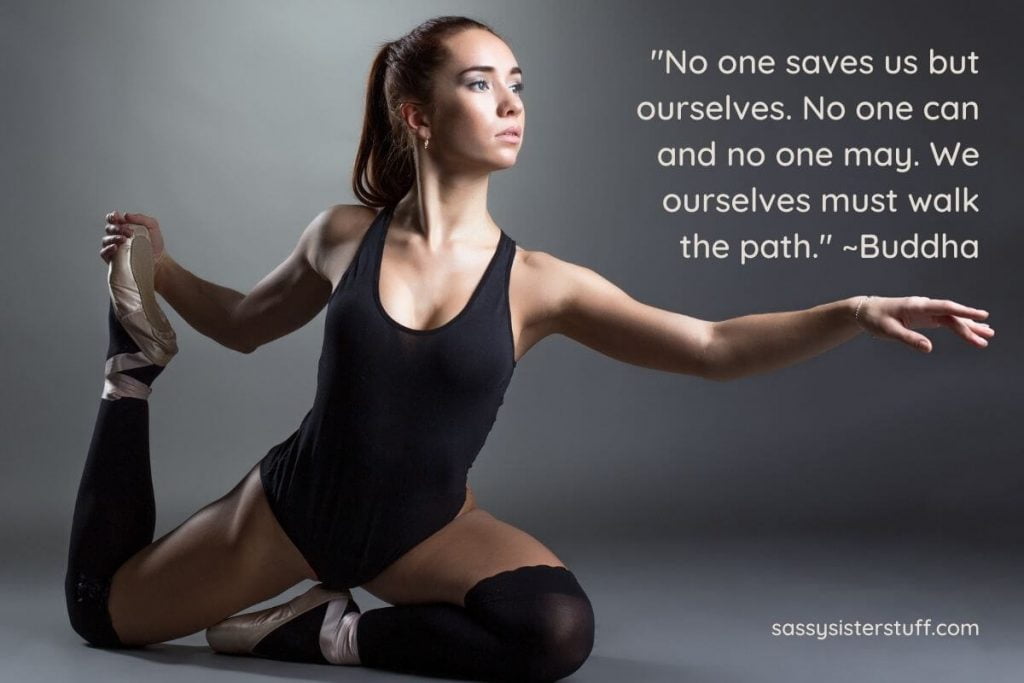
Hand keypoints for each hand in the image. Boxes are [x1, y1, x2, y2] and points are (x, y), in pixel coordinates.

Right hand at [101, 210, 167, 272]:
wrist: (159, 260)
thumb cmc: (154, 243)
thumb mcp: (152, 226)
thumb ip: (141, 218)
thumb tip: (126, 215)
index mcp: (124, 227)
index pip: (113, 219)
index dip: (112, 217)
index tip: (116, 217)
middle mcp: (117, 236)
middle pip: (108, 229)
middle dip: (116, 228)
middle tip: (129, 232)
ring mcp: (114, 247)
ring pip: (106, 240)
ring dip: (113, 238)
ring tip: (123, 239)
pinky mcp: (113, 259)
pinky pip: (104, 253)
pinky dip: (108, 249)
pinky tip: (115, 247)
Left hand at [855, 295, 992, 351]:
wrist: (864, 311)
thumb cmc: (875, 318)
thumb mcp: (889, 331)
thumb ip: (908, 338)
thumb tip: (929, 348)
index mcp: (917, 306)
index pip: (945, 307)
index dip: (964, 311)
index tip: (981, 315)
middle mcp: (924, 306)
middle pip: (952, 316)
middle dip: (970, 326)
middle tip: (987, 337)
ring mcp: (926, 311)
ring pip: (951, 319)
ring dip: (968, 327)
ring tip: (987, 335)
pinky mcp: (924, 317)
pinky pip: (945, 321)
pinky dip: (959, 327)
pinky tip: (971, 331)